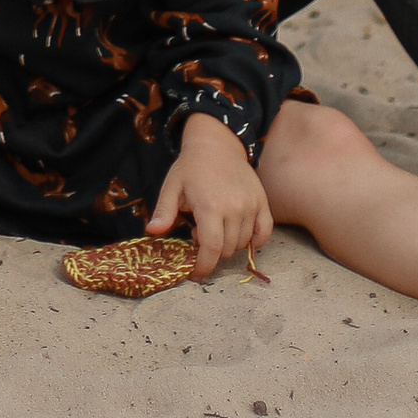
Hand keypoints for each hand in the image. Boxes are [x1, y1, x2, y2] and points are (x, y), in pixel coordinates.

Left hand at [149, 114, 270, 276]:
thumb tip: (152, 232)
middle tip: (199, 236)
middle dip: (211, 253)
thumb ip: (164, 211)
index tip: (196, 274)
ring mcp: (251, 205)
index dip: (204, 266)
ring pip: (243, 243)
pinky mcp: (262, 202)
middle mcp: (235, 208)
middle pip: (227, 249)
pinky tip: (239, 234)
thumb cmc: (191, 166)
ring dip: (228, 245)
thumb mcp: (171, 187)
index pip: (212, 248)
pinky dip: (254, 241)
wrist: (217, 143)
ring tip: (214, 227)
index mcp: (210, 206)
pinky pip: (265, 232)